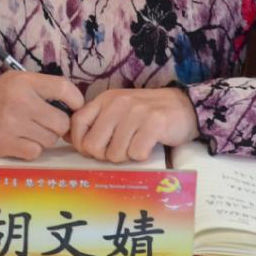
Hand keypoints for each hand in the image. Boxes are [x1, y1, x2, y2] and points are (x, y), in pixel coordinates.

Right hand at [0, 72, 83, 159]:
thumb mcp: (15, 81)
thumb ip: (42, 88)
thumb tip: (74, 105)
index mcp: (24, 82)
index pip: (64, 87)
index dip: (76, 100)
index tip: (74, 107)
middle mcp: (20, 101)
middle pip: (61, 122)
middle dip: (58, 125)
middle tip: (47, 123)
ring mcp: (11, 124)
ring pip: (49, 139)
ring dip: (44, 139)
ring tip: (30, 131)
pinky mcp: (4, 144)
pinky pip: (35, 152)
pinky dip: (31, 150)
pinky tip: (20, 141)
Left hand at [67, 87, 199, 162]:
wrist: (184, 106)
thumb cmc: (147, 113)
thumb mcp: (119, 110)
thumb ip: (98, 122)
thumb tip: (71, 140)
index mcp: (106, 99)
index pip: (77, 123)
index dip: (80, 144)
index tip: (93, 152)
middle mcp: (118, 103)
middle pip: (93, 145)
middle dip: (105, 155)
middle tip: (120, 150)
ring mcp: (136, 112)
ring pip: (115, 154)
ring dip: (126, 156)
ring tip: (137, 144)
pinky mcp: (154, 123)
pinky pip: (136, 154)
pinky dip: (142, 156)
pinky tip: (149, 144)